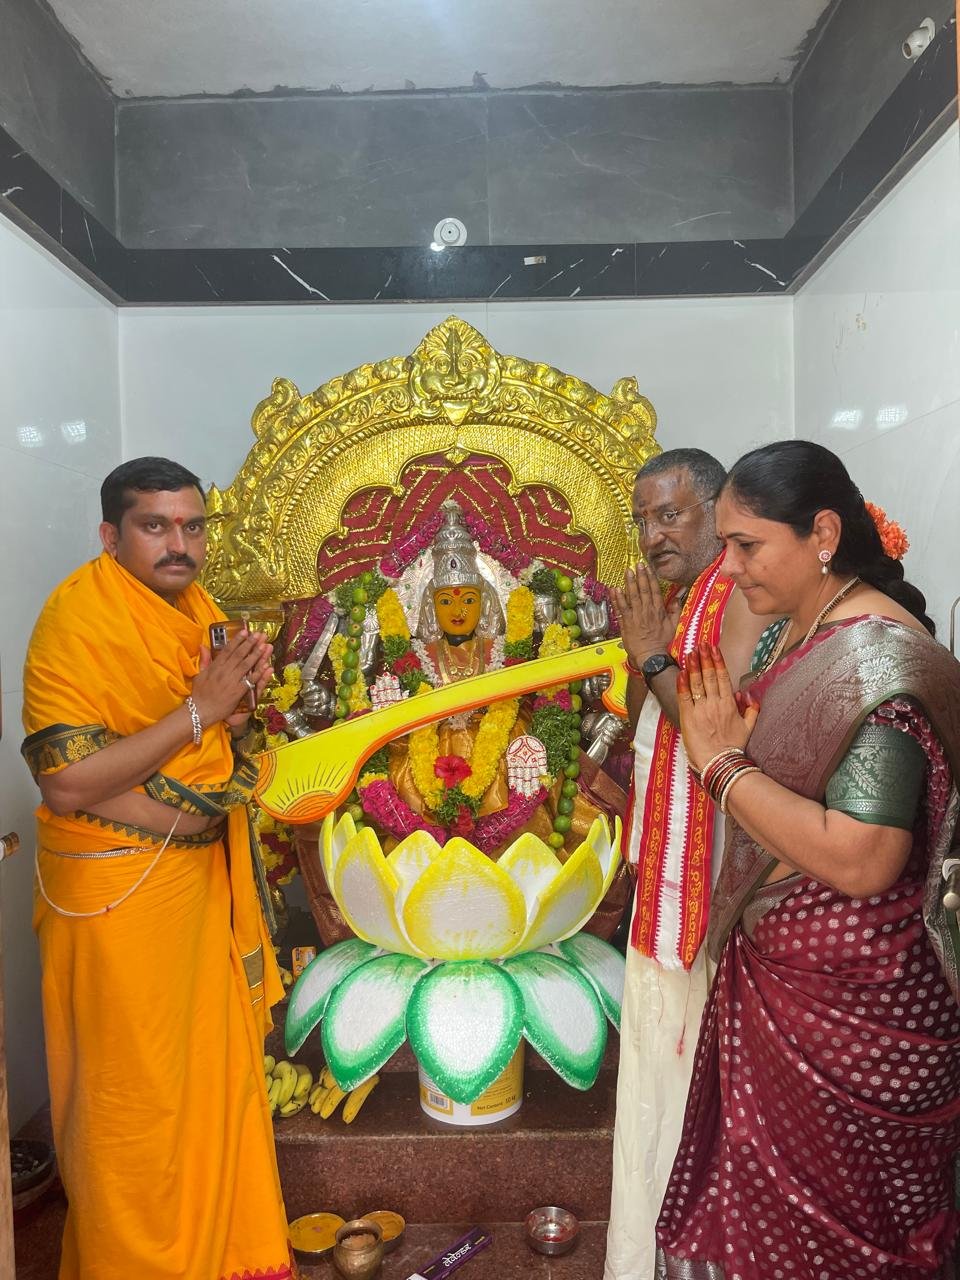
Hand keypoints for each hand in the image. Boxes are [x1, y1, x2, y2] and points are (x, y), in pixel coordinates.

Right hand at [191, 630, 273, 728]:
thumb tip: (203, 645)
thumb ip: (204, 660)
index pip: (228, 650)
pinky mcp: (238, 692)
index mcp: (215, 667)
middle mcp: (224, 672)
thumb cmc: (199, 694)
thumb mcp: (199, 675)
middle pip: (239, 655)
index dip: (237, 640)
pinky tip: (266, 666)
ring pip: (246, 665)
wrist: (200, 711)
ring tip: (265, 645)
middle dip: (250, 643)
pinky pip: (250, 680)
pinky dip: (258, 673)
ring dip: (256, 654)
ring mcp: (231, 682)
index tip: (245, 631)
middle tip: (259, 634)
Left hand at [610, 564, 680, 666]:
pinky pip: (620, 608)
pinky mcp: (626, 623)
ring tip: (627, 572)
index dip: (650, 578)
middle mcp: (646, 611)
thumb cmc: (663, 643)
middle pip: (642, 590)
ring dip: (629, 583)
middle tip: (637, 564)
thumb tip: (678, 599)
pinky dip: (617, 598)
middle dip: (640, 576)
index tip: (647, 568)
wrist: (651, 656)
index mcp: (658, 610)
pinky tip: (615, 589)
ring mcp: (635, 616)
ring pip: (631, 596)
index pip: (654, 590)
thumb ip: (675, 611)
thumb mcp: (674, 626)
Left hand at [677, 643, 758, 772]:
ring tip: (690, 653)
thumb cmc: (733, 748)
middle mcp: (715, 703)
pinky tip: (681, 672)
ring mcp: (701, 709)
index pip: (723, 677)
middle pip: (709, 675)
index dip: (718, 661)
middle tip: (700, 644)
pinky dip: (682, 683)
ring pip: (697, 683)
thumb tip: (747, 696)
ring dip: (693, 666)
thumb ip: (751, 710)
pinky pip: (684, 696)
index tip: (714, 648)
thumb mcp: (748, 728)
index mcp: (729, 704)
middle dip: (704, 658)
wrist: (720, 763)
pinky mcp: (689, 717)